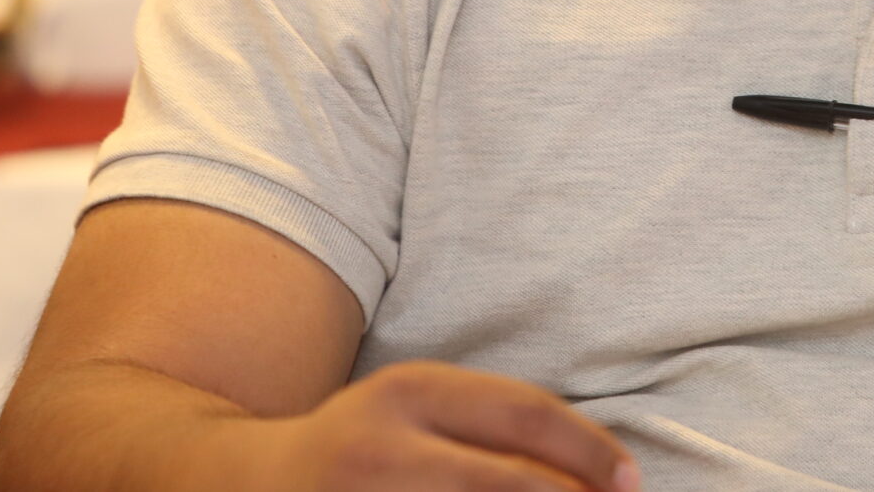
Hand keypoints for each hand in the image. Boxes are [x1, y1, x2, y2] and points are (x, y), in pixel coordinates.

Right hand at [259, 361, 641, 491]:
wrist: (243, 482)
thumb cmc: (358, 448)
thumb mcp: (413, 408)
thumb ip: (486, 426)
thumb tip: (593, 471)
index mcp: (408, 390)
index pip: (524, 414)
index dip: (590, 449)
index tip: (631, 480)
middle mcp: (383, 446)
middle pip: (511, 482)